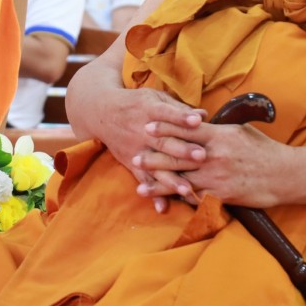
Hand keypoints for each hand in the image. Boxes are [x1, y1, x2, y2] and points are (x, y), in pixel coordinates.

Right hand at [76, 86, 204, 211]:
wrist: (102, 113)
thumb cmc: (136, 103)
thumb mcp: (154, 98)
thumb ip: (178, 108)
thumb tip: (203, 114)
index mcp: (149, 110)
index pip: (167, 114)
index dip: (181, 117)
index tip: (197, 121)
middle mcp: (142, 132)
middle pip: (164, 142)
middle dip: (183, 150)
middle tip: (202, 156)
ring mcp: (136, 150)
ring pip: (155, 165)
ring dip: (171, 179)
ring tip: (187, 189)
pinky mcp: (131, 163)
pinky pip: (143, 179)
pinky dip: (152, 193)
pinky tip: (162, 207)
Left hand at [134, 121, 291, 209]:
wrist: (285, 174)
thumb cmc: (263, 150)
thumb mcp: (240, 131)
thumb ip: (217, 129)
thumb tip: (199, 122)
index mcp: (219, 135)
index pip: (185, 129)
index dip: (164, 127)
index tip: (146, 127)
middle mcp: (214, 155)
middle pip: (178, 155)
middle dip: (154, 157)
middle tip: (133, 157)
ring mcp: (217, 177)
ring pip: (182, 179)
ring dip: (159, 183)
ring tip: (140, 186)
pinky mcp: (222, 195)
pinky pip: (197, 198)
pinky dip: (180, 199)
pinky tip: (165, 202)